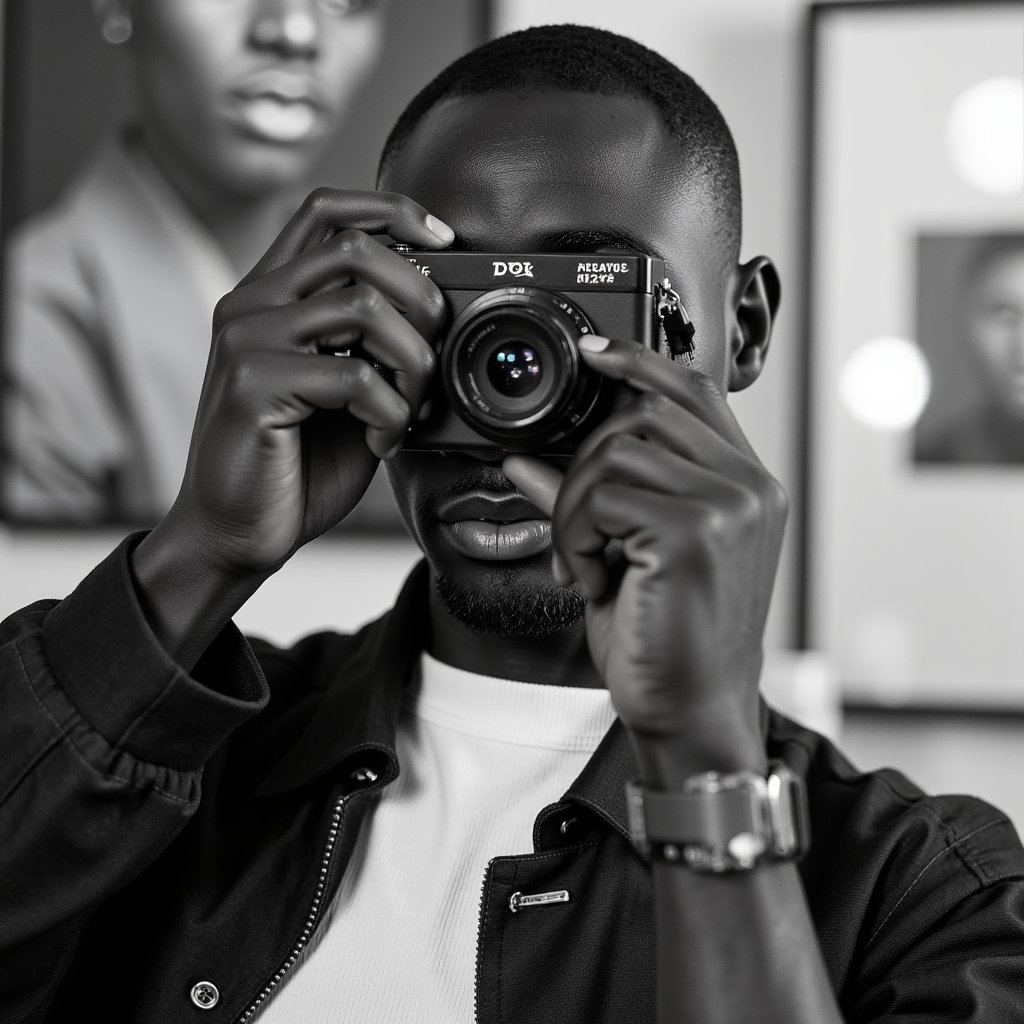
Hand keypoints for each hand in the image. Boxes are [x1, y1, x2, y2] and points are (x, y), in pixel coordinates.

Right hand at [166, 188, 450, 574]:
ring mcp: (246, 341)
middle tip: (433, 357)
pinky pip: (355, 376)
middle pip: (356, 249)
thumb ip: (375, 347)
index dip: (393, 210)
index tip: (443, 241)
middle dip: (421, 299)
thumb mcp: (347, 393)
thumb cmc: (295, 465)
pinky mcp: (252, 386)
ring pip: (364, 308)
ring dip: (413, 364)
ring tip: (407, 410)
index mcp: (272, 296)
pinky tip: (381, 441)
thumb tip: (440, 314)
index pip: (326, 210)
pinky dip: (391, 414)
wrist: (233, 532)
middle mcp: (251, 304)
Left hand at [504, 337, 786, 781]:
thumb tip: (526, 459)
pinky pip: (600, 498)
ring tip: (588, 565)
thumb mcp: (625, 556)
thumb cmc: (664, 640)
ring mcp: (729, 506)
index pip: (696, 392)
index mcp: (747, 487)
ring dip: (575, 511)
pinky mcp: (695, 531)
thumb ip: (587, 499)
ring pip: (612, 453)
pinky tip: (594, 581)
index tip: (594, 354)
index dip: (641, 363)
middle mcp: (750, 488)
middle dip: (583, 466)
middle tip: (576, 534)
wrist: (690, 714)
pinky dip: (576, 538)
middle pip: (640, 415)